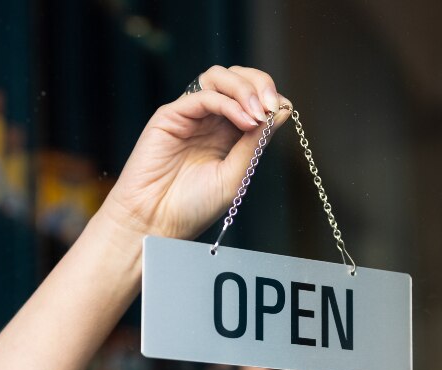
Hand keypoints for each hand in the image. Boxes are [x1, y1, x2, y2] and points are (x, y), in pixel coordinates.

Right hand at [96, 66, 289, 243]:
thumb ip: (257, 142)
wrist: (157, 220)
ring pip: (218, 77)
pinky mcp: (170, 115)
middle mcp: (210, 119)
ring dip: (244, 88)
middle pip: (237, 78)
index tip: (283, 109)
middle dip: (260, 84)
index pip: (253, 97)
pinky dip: (227, 102)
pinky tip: (244, 120)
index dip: (270, 96)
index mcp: (228, 133)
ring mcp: (190, 115)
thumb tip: (284, 111)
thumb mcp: (236, 174)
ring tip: (258, 112)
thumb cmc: (194, 206)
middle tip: (272, 105)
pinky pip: (202, 96)